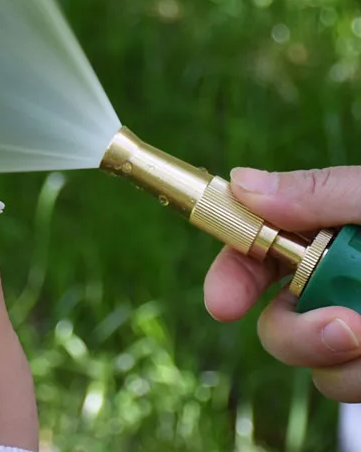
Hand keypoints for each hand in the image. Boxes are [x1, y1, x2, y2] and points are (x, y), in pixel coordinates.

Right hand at [204, 166, 360, 400]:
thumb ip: (317, 192)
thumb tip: (239, 183)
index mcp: (324, 238)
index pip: (254, 256)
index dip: (230, 278)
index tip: (222, 305)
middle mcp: (334, 288)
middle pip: (275, 325)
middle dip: (297, 334)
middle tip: (347, 328)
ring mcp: (353, 331)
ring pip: (313, 367)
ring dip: (341, 359)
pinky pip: (343, 387)